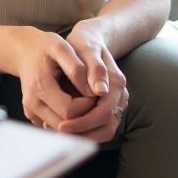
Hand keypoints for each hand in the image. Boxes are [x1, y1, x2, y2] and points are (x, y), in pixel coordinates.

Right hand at [5, 28, 96, 131]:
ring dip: (77, 120)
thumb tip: (94, 91)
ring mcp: (31, 111)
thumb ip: (78, 69)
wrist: (23, 50)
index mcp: (39, 87)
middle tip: (90, 97)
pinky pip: (55, 126)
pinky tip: (73, 104)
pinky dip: (68, 120)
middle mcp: (32, 103)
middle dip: (83, 115)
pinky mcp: (33, 115)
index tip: (93, 90)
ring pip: (61, 129)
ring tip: (82, 99)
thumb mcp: (62, 47)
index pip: (70, 112)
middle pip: (65, 125)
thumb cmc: (44, 47)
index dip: (87, 105)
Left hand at [56, 23, 128, 142]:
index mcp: (116, 82)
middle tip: (56, 134)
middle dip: (81, 133)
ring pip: (105, 131)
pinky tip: (64, 128)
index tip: (62, 126)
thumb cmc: (84, 43)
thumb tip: (101, 91)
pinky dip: (84, 132)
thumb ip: (95, 68)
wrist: (90, 41)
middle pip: (106, 127)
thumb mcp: (86, 49)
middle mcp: (121, 96)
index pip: (104, 113)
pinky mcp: (109, 108)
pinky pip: (100, 127)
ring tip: (58, 134)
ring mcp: (116, 103)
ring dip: (82, 136)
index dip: (83, 122)